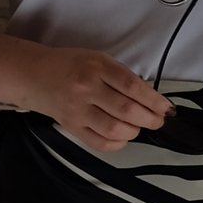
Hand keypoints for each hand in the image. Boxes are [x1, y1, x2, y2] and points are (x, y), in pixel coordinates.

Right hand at [27, 45, 173, 152]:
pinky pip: (99, 143)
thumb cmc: (71, 66)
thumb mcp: (98, 59)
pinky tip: (122, 136)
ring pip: (115, 129)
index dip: (154, 100)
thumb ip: (121, 76)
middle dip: (150, 119)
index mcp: (97, 67)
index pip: (132, 86)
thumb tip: (150, 98)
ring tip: (139, 126)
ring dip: (134, 131)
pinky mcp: (71, 127)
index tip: (166, 108)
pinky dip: (117, 143)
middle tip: (158, 120)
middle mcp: (87, 89)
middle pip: (127, 110)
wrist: (36, 76)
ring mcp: (78, 110)